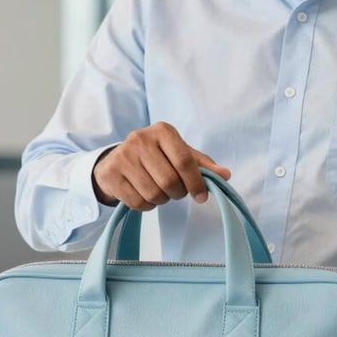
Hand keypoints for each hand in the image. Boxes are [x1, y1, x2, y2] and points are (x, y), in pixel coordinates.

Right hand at [92, 122, 230, 210]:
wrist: (117, 159)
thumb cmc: (156, 157)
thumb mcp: (180, 155)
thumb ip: (203, 166)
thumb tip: (226, 175)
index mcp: (163, 131)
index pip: (185, 161)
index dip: (196, 183)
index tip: (201, 197)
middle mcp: (140, 139)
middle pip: (169, 181)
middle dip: (177, 193)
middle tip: (175, 192)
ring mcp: (123, 156)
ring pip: (153, 194)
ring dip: (161, 200)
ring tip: (159, 191)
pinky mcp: (111, 173)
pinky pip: (137, 202)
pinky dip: (146, 205)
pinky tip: (144, 194)